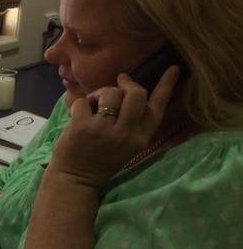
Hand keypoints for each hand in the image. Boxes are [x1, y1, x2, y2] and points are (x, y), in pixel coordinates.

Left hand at [49, 66, 180, 188]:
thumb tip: (127, 90)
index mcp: (140, 138)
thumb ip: (131, 123)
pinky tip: (77, 116)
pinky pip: (83, 101)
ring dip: (100, 93)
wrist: (75, 180)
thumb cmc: (100, 160)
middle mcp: (126, 134)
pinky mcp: (82, 127)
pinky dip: (79, 104)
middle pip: (136, 94)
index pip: (157, 108)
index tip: (173, 68)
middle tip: (119, 81)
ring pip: (110, 93)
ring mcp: (104, 130)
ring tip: (93, 103)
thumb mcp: (126, 145)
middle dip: (127, 84)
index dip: (166, 86)